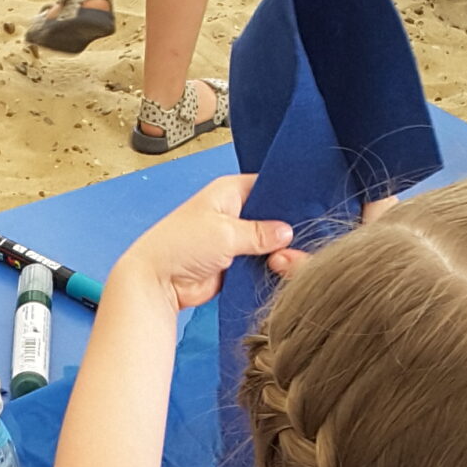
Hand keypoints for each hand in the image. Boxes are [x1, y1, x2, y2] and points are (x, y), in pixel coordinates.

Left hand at [113, 175, 296, 310]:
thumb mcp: (225, 233)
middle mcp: (233, 212)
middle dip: (285, 228)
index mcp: (229, 191)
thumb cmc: (179, 246)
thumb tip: (286, 232)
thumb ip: (260, 232)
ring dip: (278, 251)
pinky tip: (283, 270)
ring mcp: (234, 238)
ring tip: (291, 257)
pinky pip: (260, 262)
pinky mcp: (235, 262)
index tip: (308, 207)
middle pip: (271, 215)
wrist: (158, 281)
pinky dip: (269, 267)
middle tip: (301, 238)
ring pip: (268, 242)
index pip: (267, 185)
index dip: (286, 196)